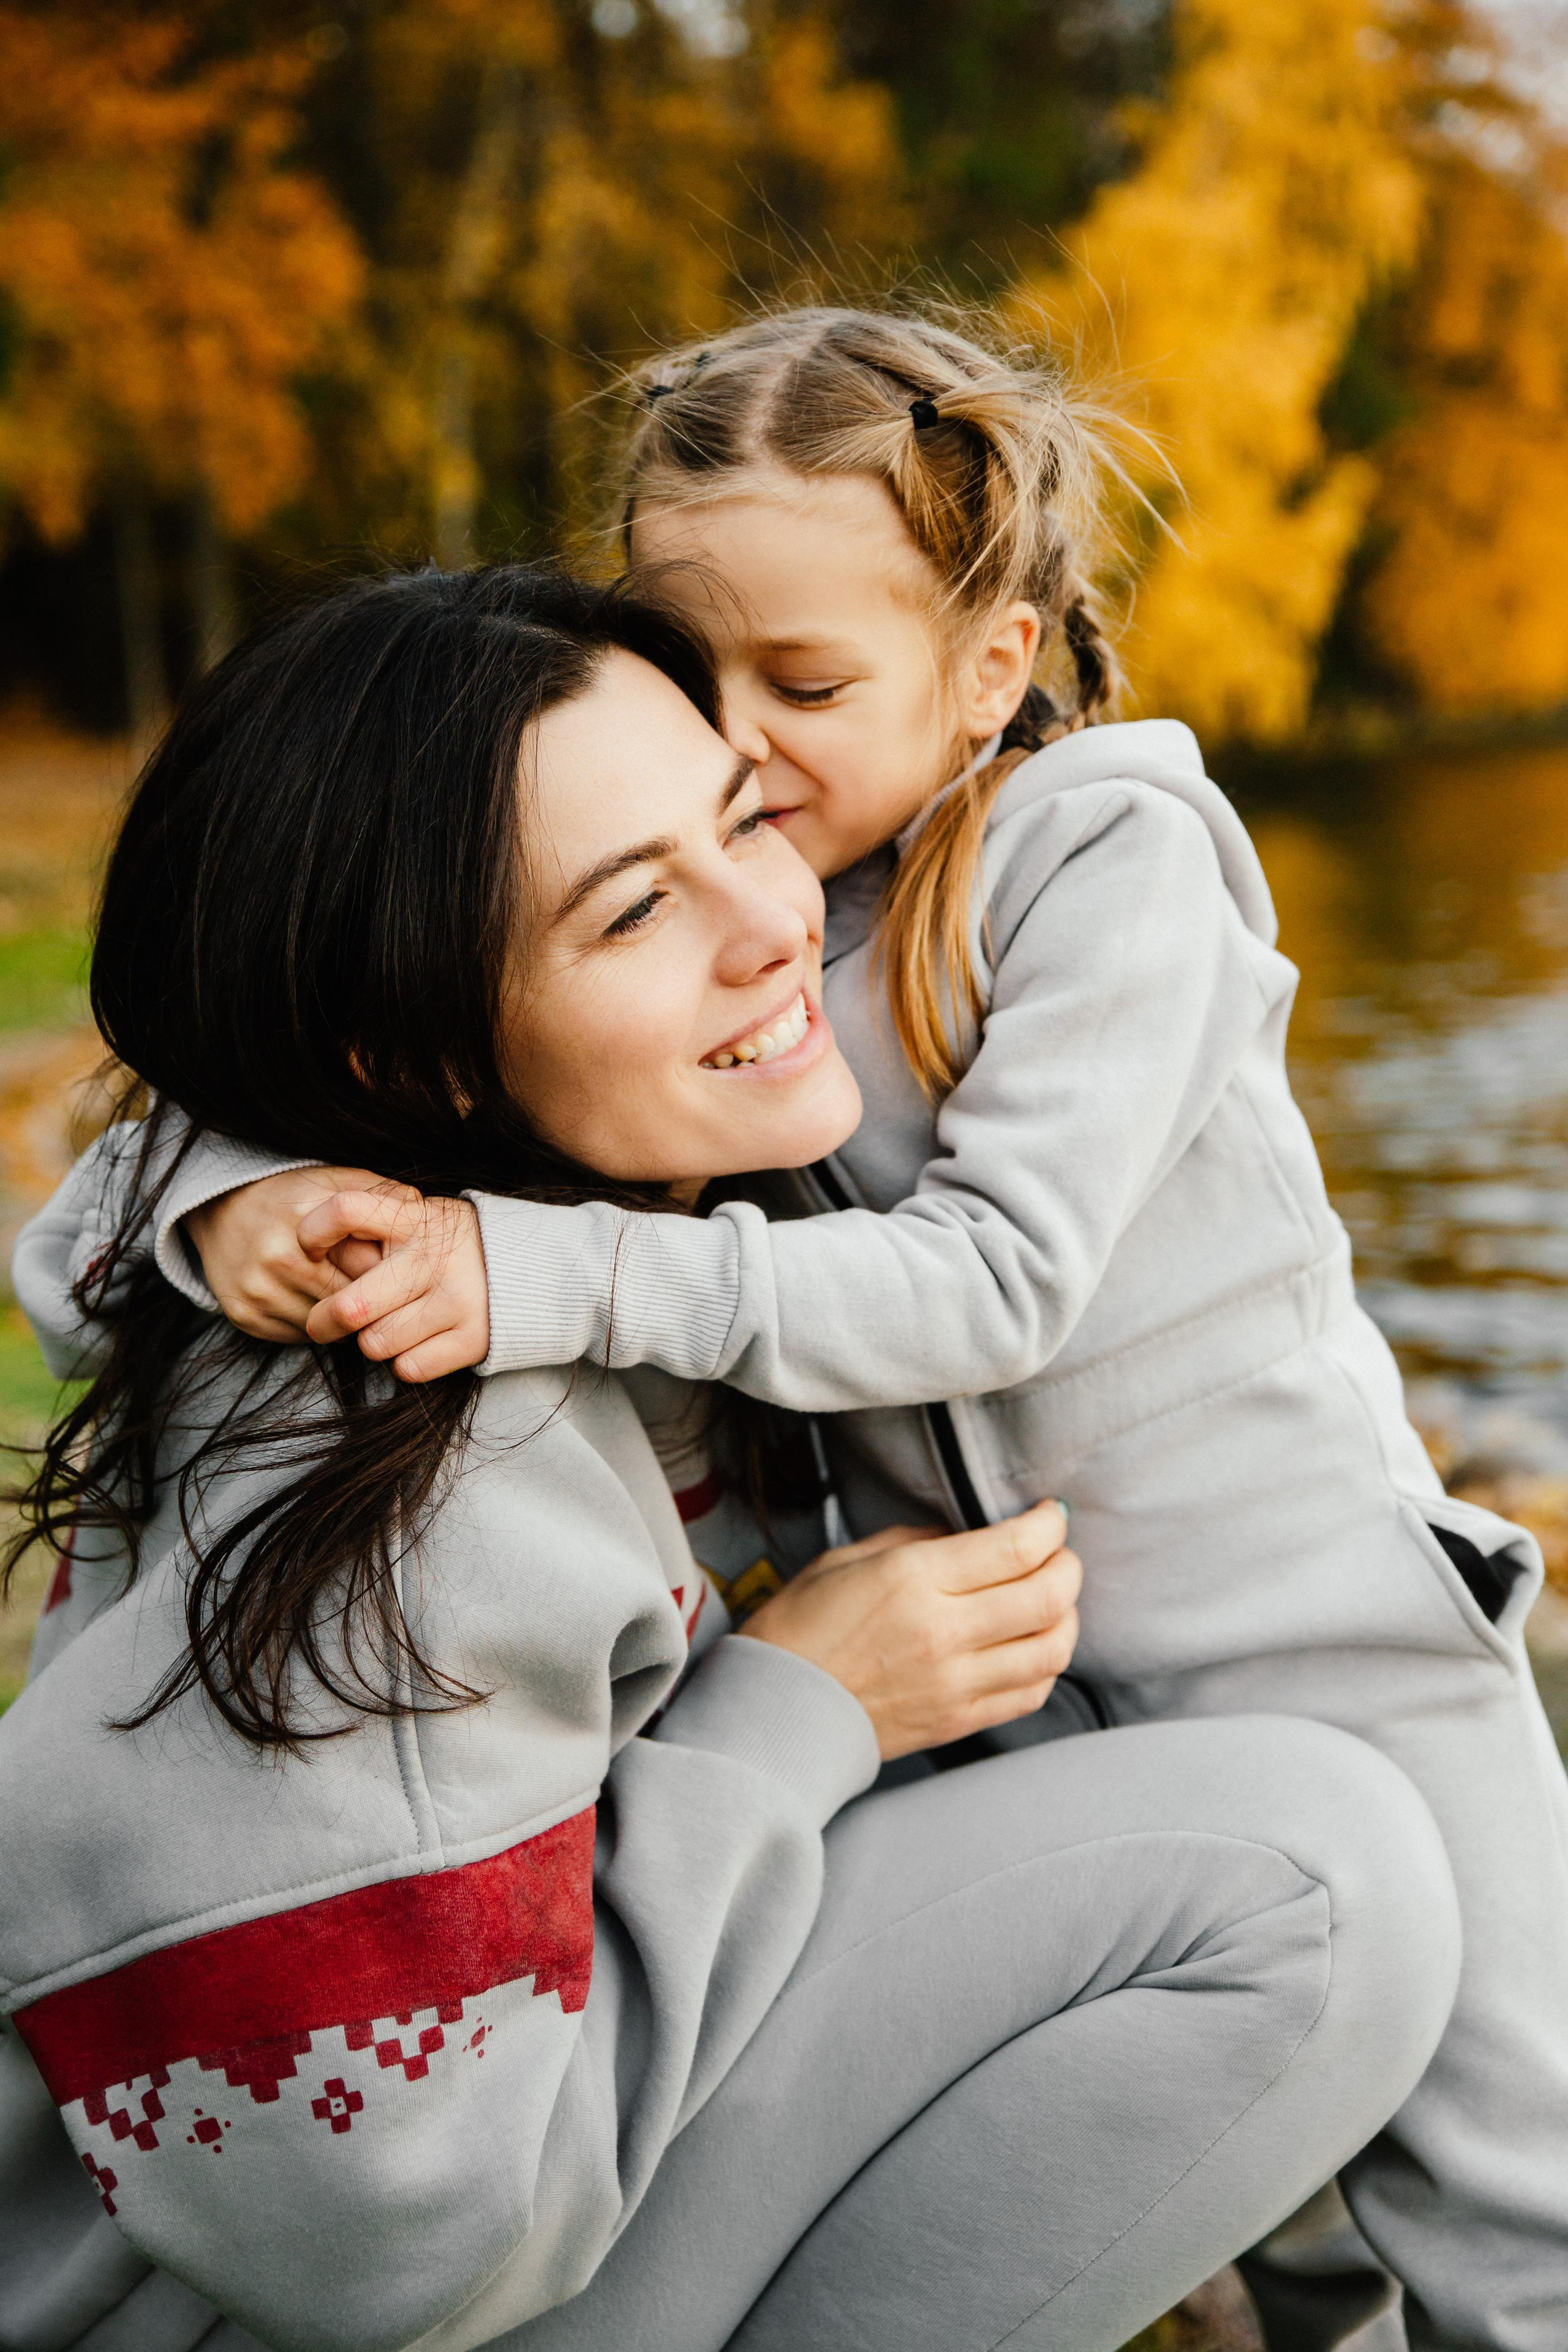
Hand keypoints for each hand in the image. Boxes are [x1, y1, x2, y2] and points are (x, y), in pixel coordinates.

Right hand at [186, 1166, 395, 1341]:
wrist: (219, 1211)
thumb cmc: (289, 1195)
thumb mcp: (333, 1181)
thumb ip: (379, 1193)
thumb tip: (423, 1212)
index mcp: (304, 1219)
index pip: (367, 1264)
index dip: (387, 1271)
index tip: (396, 1271)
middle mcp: (277, 1257)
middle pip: (348, 1299)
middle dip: (370, 1299)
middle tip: (382, 1293)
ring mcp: (258, 1291)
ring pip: (326, 1325)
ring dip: (345, 1319)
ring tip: (348, 1295)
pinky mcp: (246, 1317)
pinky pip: (300, 1336)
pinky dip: (316, 1327)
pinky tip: (317, 1304)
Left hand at [300, 1188, 490, 1380]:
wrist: (530, 1269)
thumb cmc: (449, 1246)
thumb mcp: (416, 1219)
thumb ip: (371, 1229)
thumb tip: (312, 1252)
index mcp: (413, 1220)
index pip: (346, 1211)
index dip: (313, 1232)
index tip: (309, 1249)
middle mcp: (433, 1259)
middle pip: (351, 1306)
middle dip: (324, 1321)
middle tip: (322, 1323)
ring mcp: (456, 1300)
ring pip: (375, 1344)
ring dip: (374, 1341)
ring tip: (392, 1323)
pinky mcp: (473, 1339)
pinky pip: (408, 1368)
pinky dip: (406, 1361)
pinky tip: (419, 1341)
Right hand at [740, 1500, 1079, 1759]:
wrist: (773, 1713)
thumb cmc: (800, 1628)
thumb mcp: (847, 1560)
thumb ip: (915, 1543)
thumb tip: (967, 1536)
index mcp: (913, 1580)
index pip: (1016, 1547)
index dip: (1049, 1525)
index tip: (1050, 1515)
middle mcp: (944, 1632)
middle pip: (1048, 1596)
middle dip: (1068, 1566)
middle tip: (1058, 1554)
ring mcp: (956, 1684)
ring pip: (1052, 1649)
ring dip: (1066, 1618)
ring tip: (1051, 1601)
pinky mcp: (958, 1722)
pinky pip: (1031, 1693)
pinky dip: (1046, 1665)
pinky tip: (1031, 1646)